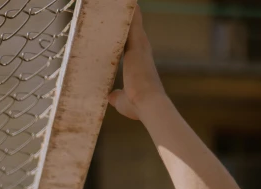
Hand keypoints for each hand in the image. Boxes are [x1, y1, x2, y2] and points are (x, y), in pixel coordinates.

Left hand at [108, 6, 165, 121]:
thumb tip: (111, 96)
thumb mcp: (123, 101)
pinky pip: (132, 18)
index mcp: (139, 64)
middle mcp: (142, 51)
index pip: (129, 44)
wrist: (149, 104)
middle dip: (126, 18)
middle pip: (132, 28)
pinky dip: (129, 9)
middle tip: (116, 4)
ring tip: (115, 0)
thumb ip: (117, 96)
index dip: (124, 36)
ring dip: (125, 10)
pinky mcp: (137, 41)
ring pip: (131, 20)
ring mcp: (141, 45)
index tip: (118, 28)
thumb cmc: (138, 106)